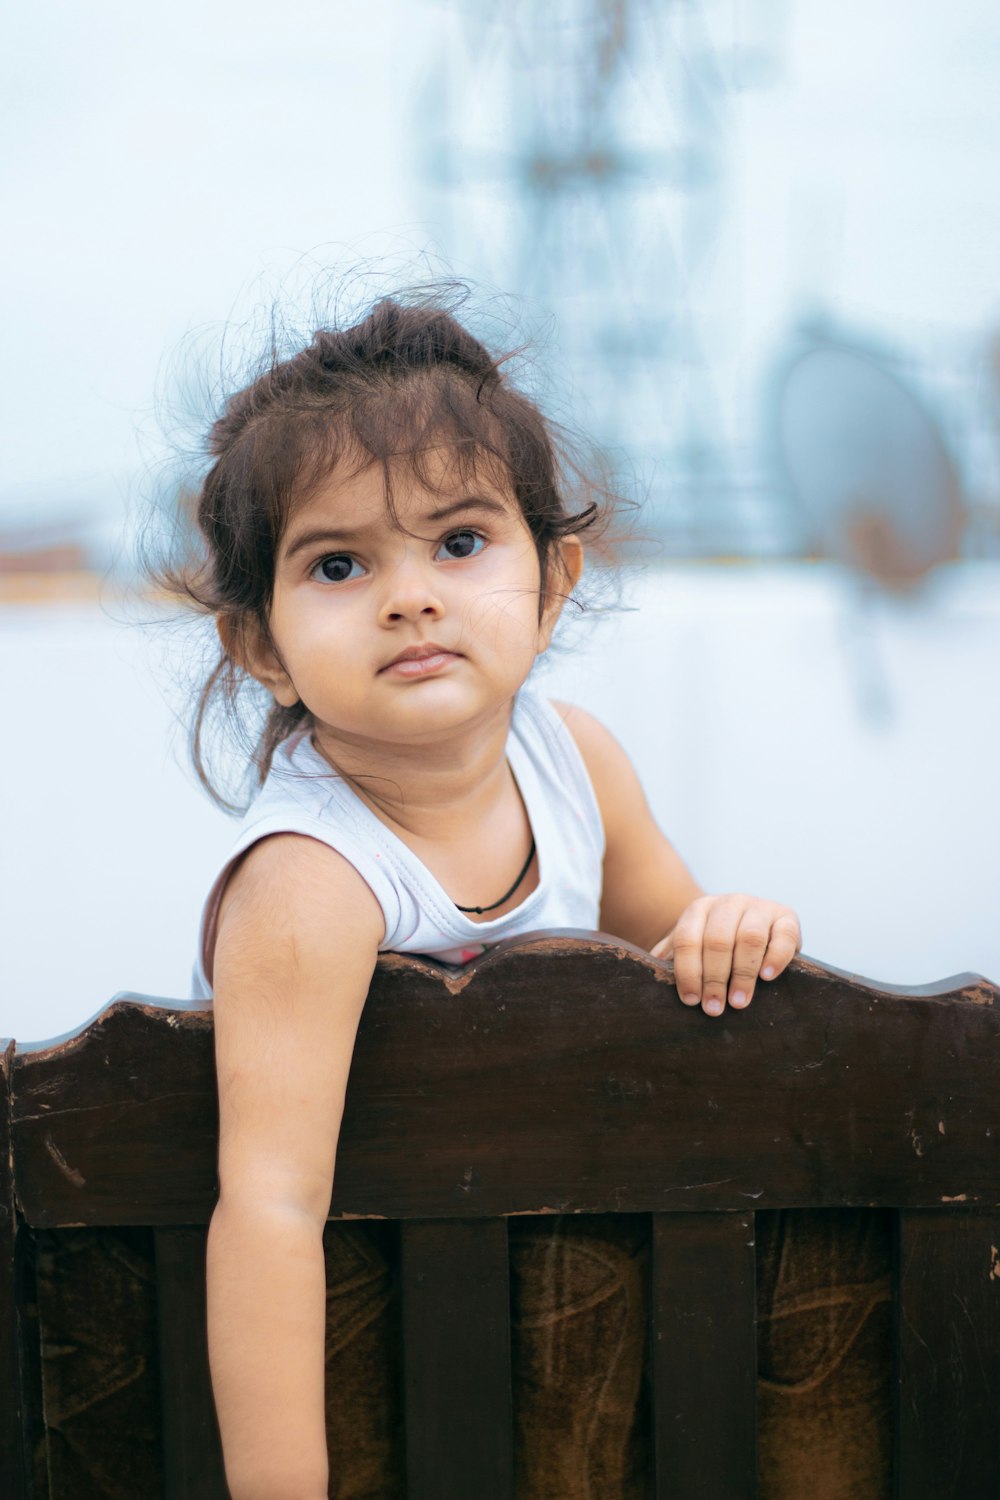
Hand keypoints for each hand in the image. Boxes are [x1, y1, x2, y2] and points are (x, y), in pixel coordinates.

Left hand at [650, 894, 800, 1016]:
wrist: (755, 929)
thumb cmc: (715, 947)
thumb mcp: (692, 947)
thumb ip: (672, 958)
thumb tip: (651, 979)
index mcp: (699, 909)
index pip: (687, 938)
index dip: (688, 971)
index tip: (691, 1000)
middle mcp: (728, 903)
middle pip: (717, 940)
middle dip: (714, 978)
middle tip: (714, 1008)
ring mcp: (759, 907)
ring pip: (749, 937)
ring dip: (743, 974)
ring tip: (739, 1002)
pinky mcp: (787, 917)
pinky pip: (783, 935)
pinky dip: (776, 957)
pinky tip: (767, 977)